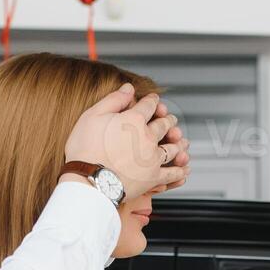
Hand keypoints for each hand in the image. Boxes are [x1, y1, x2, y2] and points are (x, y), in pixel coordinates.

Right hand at [64, 84, 190, 199]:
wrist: (89, 181)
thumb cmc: (85, 150)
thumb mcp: (92, 116)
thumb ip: (113, 100)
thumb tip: (128, 88)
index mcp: (134, 120)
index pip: (149, 105)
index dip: (153, 100)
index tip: (154, 100)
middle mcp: (148, 137)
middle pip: (164, 125)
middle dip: (168, 119)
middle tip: (170, 119)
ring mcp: (153, 158)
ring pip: (173, 147)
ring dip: (178, 142)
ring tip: (181, 141)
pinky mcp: (154, 178)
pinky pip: (172, 173)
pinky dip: (180, 171)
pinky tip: (184, 169)